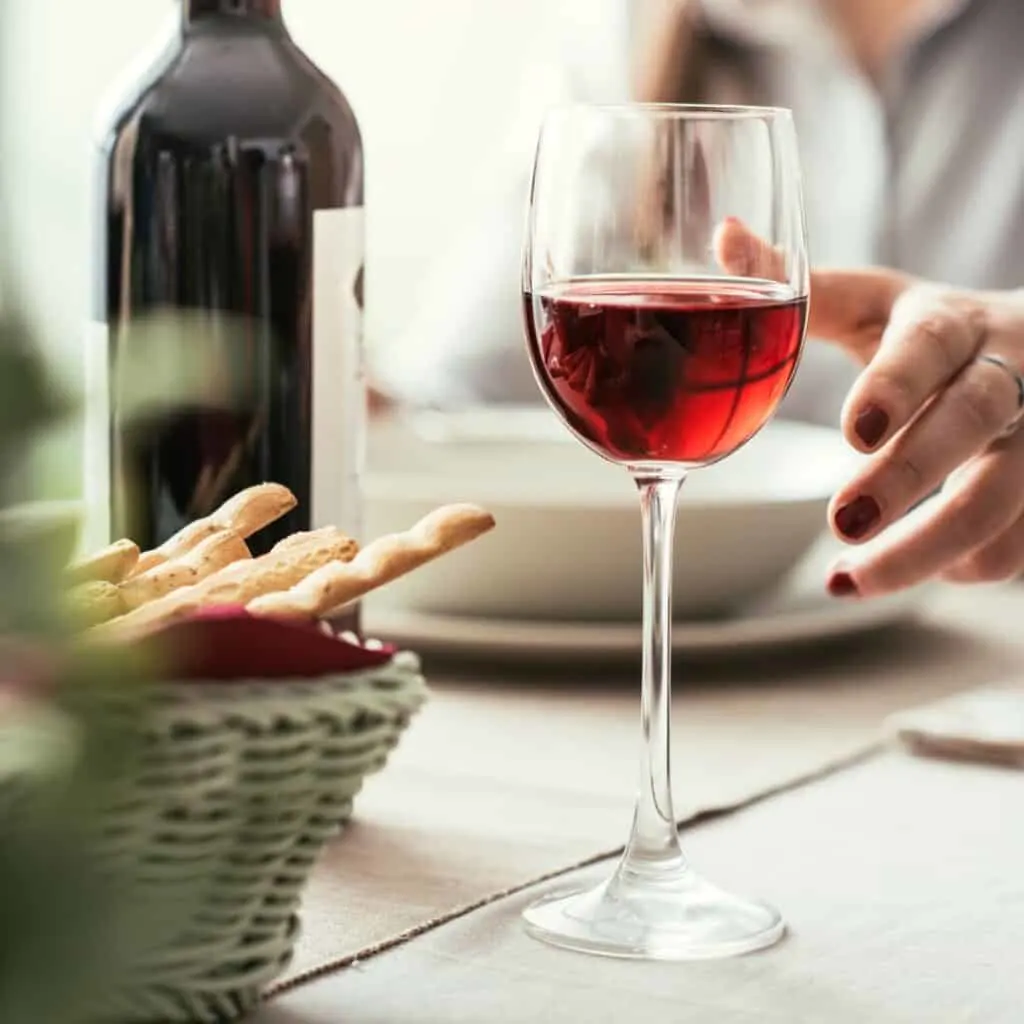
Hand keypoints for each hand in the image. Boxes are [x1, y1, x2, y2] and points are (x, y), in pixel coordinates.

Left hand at [715, 219, 1023, 596]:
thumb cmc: (936, 332)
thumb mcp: (877, 302)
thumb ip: (804, 287)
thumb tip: (726, 236)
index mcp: (952, 322)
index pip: (930, 346)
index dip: (896, 386)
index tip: (855, 432)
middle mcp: (1010, 374)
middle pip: (972, 423)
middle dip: (907, 479)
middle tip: (841, 523)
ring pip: (1003, 500)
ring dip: (927, 550)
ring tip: (847, 581)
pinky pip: (1020, 542)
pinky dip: (965, 565)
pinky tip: (917, 568)